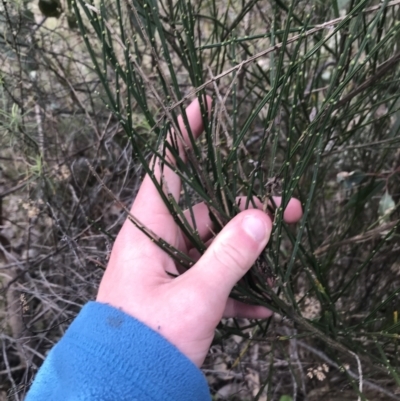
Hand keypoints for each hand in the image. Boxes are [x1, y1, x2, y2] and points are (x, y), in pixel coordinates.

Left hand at [96, 97, 302, 366]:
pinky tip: (263, 303)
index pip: (165, 170)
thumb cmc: (147, 340)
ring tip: (284, 260)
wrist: (121, 387)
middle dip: (248, 210)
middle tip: (289, 209)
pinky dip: (236, 288)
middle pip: (207, 211)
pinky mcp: (179, 290)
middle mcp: (159, 242)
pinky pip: (212, 278)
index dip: (182, 136)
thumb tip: (261, 219)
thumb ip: (228, 257)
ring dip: (249, 253)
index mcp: (149, 232)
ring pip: (215, 246)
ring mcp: (171, 267)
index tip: (202, 107)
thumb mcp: (195, 298)